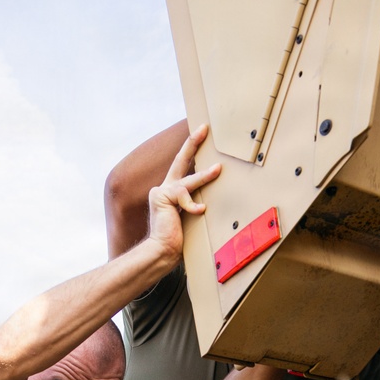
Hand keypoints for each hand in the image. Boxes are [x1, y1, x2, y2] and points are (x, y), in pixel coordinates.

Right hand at [146, 124, 221, 264]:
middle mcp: (163, 188)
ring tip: (218, 169)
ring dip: (205, 175)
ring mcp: (162, 192)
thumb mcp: (189, 217)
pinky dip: (194, 206)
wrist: (162, 251)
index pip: (182, 166)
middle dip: (192, 143)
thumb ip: (195, 203)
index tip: (201, 133)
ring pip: (189, 180)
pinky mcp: (163, 198)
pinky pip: (185, 198)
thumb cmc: (176, 240)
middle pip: (181, 160)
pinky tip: (200, 211)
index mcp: (169, 191)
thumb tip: (214, 199)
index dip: (191, 149)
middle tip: (204, 128)